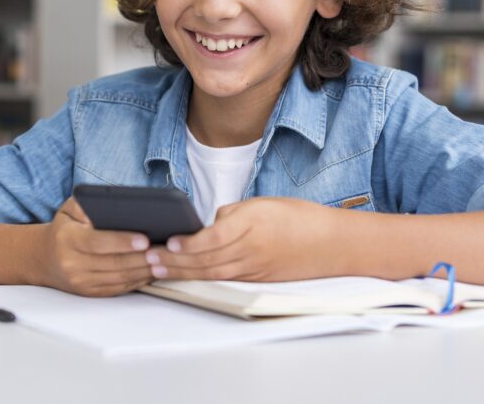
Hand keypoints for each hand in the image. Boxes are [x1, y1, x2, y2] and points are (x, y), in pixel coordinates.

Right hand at [38, 197, 153, 296]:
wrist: (45, 258)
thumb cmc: (64, 229)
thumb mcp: (68, 210)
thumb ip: (86, 204)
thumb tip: (110, 207)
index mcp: (67, 240)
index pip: (98, 242)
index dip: (122, 241)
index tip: (144, 238)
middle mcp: (73, 264)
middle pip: (114, 263)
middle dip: (141, 257)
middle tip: (163, 249)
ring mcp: (82, 282)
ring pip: (120, 277)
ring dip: (144, 270)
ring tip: (163, 259)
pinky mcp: (91, 293)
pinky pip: (120, 287)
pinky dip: (139, 279)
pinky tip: (151, 269)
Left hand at [144, 197, 341, 281]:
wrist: (334, 244)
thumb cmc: (298, 217)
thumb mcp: (261, 204)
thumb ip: (231, 213)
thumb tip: (206, 226)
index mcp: (252, 224)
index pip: (214, 237)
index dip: (190, 243)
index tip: (170, 242)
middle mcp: (252, 249)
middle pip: (207, 258)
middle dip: (175, 261)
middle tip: (149, 259)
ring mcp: (255, 268)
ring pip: (212, 273)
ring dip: (182, 273)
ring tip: (158, 270)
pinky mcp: (258, 279)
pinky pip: (224, 279)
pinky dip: (200, 278)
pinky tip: (183, 276)